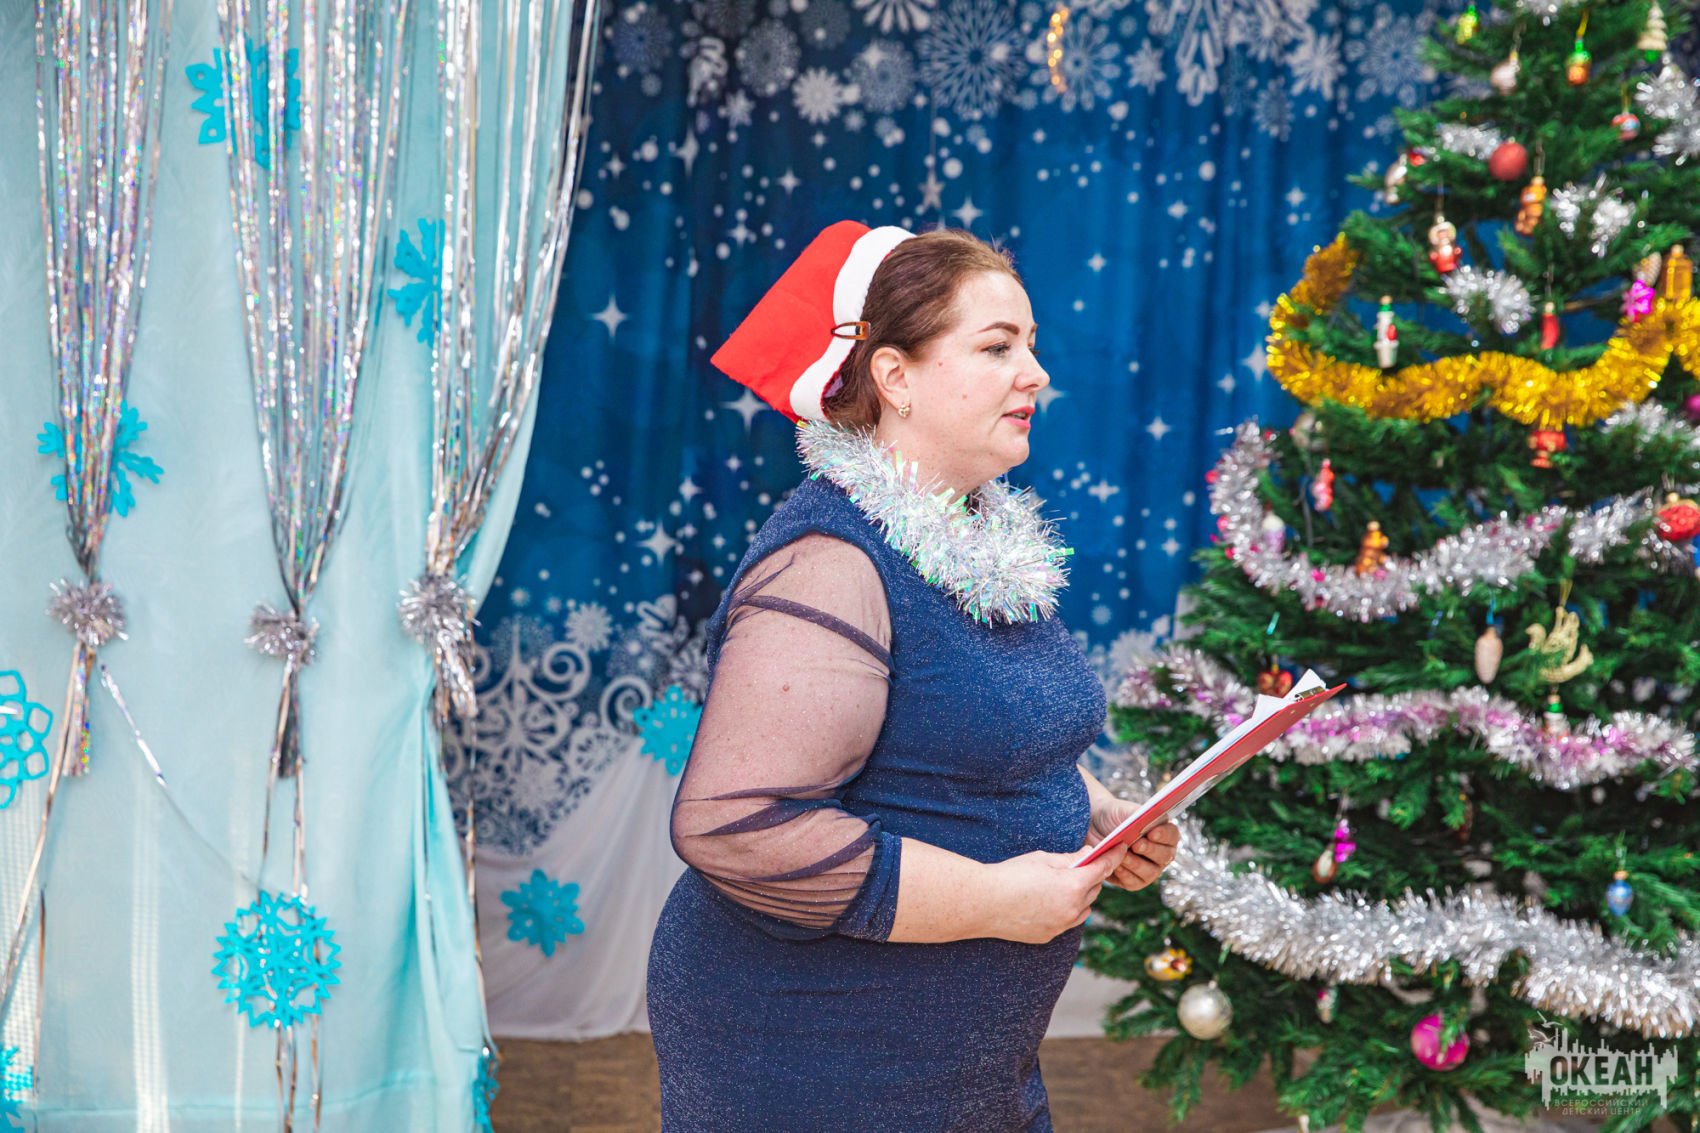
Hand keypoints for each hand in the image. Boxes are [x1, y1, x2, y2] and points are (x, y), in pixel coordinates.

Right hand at [981, 847, 1126, 944]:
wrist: (983, 903)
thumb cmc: (1010, 875)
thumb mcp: (1042, 859)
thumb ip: (1069, 859)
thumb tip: (1087, 855)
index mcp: (1072, 886)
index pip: (1102, 869)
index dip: (1113, 856)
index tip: (1120, 848)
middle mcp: (1071, 909)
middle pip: (1095, 890)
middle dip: (1093, 875)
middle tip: (1087, 863)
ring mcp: (1060, 925)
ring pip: (1084, 909)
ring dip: (1083, 896)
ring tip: (1070, 884)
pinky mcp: (1048, 935)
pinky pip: (1067, 922)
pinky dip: (1067, 910)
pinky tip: (1053, 901)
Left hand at [1083, 805, 1179, 891]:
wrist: (1092, 829)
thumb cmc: (1112, 817)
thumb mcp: (1122, 810)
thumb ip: (1137, 813)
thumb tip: (1148, 817)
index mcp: (1163, 833)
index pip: (1172, 835)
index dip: (1164, 835)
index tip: (1152, 832)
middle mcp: (1161, 853)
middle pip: (1165, 856)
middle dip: (1150, 850)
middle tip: (1136, 845)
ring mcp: (1149, 869)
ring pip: (1150, 872)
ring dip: (1136, 864)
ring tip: (1123, 855)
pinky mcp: (1134, 881)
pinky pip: (1134, 882)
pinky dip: (1125, 874)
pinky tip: (1116, 866)